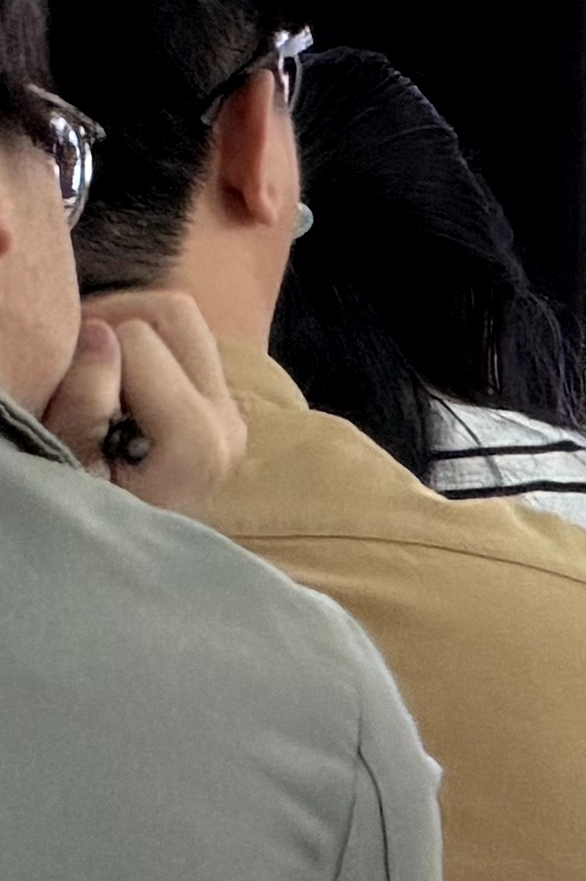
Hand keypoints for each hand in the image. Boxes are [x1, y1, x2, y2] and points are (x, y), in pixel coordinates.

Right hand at [54, 289, 247, 514]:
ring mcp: (232, 413)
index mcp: (198, 439)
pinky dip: (143, 353)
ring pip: (183, 323)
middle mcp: (229, 419)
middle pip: (175, 314)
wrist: (125, 566)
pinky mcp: (222, 409)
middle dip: (115, 324)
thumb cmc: (88, 519)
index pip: (138, 337)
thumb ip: (84, 402)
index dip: (86, 350)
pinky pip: (184, 348)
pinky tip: (114, 392)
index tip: (59, 386)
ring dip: (130, 335)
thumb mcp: (68, 466)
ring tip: (91, 379)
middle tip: (73, 366)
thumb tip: (101, 331)